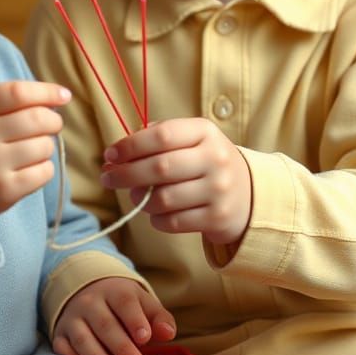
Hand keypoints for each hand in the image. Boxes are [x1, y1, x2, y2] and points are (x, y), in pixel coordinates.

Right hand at [0, 80, 69, 223]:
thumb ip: (9, 99)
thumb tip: (60, 96)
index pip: (18, 92)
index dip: (47, 92)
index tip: (63, 96)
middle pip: (37, 119)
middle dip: (53, 120)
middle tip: (51, 124)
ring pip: (44, 146)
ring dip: (46, 145)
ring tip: (32, 148)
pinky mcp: (3, 192)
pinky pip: (44, 172)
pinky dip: (44, 168)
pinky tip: (29, 167)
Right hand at [53, 277, 175, 354]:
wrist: (86, 291)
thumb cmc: (122, 305)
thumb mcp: (142, 303)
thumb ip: (158, 317)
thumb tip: (168, 333)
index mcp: (114, 291)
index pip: (124, 302)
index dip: (134, 320)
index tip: (145, 337)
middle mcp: (91, 302)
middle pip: (105, 324)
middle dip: (121, 346)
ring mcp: (73, 318)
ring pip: (83, 337)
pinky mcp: (60, 334)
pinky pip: (62, 347)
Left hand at [100, 118, 251, 246]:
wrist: (248, 193)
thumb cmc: (204, 162)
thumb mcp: (189, 140)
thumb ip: (153, 140)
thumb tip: (112, 157)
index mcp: (205, 132)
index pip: (161, 135)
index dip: (130, 146)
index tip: (110, 155)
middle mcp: (215, 158)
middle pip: (159, 168)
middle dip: (125, 174)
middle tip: (107, 178)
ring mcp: (219, 190)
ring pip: (163, 198)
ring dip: (140, 199)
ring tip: (136, 196)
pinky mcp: (218, 218)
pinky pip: (172, 222)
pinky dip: (156, 219)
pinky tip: (156, 212)